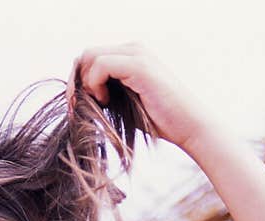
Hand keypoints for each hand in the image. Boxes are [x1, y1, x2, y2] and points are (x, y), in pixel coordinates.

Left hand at [67, 42, 212, 150]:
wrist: (189, 127)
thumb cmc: (159, 120)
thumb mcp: (124, 104)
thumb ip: (105, 92)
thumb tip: (77, 95)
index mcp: (130, 56)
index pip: (90, 57)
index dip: (78, 80)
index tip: (77, 105)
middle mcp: (133, 49)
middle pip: (86, 54)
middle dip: (76, 81)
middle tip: (77, 107)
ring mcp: (137, 54)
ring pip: (90, 56)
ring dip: (85, 84)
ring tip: (98, 104)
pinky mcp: (139, 65)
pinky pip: (101, 65)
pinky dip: (96, 84)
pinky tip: (106, 102)